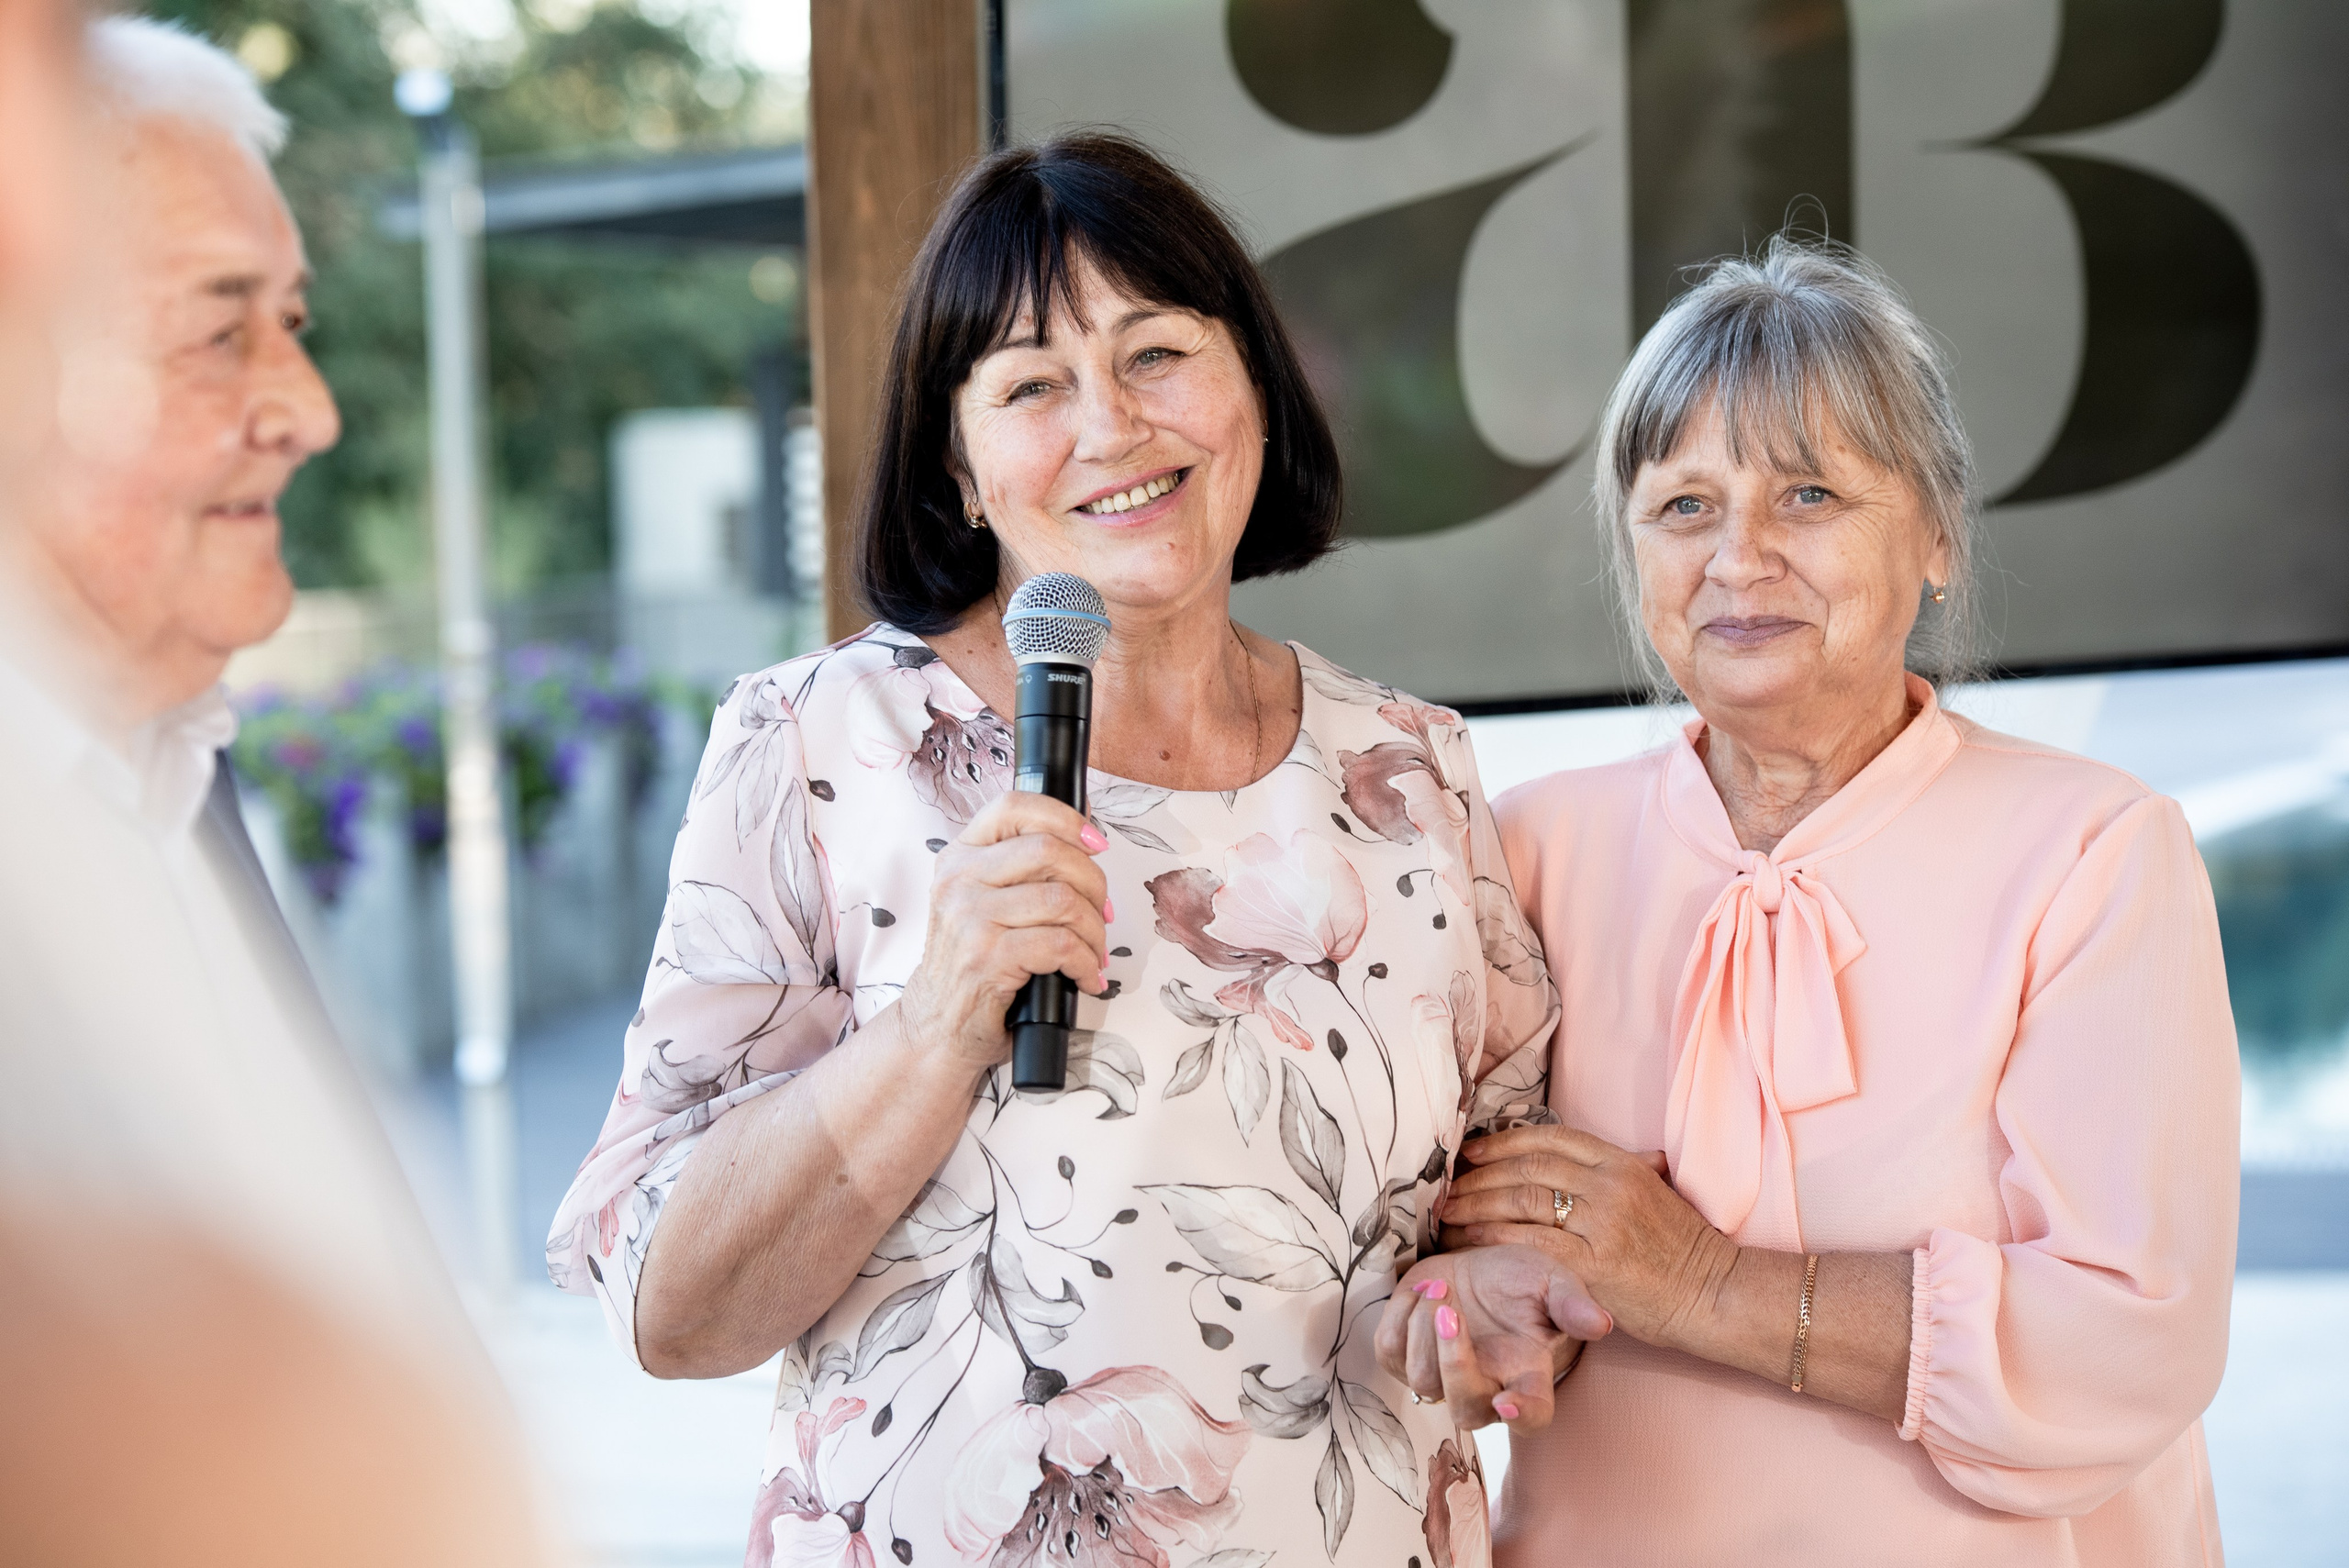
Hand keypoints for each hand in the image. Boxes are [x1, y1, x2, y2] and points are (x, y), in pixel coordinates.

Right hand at [896, 791, 1109, 1071]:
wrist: (936, 1026)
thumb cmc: (973, 965)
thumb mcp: (986, 903)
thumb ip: (1024, 868)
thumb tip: (1086, 832)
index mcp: (960, 856)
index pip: (1013, 806)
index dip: (1064, 817)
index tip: (1095, 843)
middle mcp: (959, 880)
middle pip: (1048, 850)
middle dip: (1094, 883)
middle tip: (1103, 913)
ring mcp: (969, 917)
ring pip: (1062, 900)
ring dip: (1095, 931)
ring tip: (1095, 952)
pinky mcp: (986, 957)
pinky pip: (1061, 945)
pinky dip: (1087, 963)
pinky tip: (1086, 976)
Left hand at [1374, 1247, 1611, 1433]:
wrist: (1473, 1263)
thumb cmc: (1518, 1277)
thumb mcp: (1551, 1279)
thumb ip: (1572, 1302)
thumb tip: (1601, 1323)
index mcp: (1529, 1374)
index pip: (1533, 1415)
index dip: (1521, 1415)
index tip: (1508, 1403)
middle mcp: (1486, 1387)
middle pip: (1466, 1409)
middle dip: (1453, 1362)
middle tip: (1450, 1311)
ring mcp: (1442, 1380)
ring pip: (1423, 1380)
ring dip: (1424, 1328)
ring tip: (1441, 1287)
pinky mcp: (1404, 1361)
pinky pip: (1389, 1353)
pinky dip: (1399, 1316)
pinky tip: (1420, 1292)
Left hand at [1438, 1125, 1737, 1349]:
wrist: (1715, 1293)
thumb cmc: (1684, 1248)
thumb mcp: (1657, 1192)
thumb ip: (1625, 1169)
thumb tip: (1600, 1154)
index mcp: (1620, 1162)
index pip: (1548, 1139)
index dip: (1502, 1142)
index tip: (1470, 1152)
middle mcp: (1607, 1184)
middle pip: (1526, 1168)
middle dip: (1478, 1175)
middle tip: (1445, 1184)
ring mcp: (1601, 1222)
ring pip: (1522, 1200)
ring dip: (1476, 1203)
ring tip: (1447, 1211)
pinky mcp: (1594, 1263)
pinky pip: (1530, 1242)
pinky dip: (1494, 1237)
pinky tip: (1470, 1238)